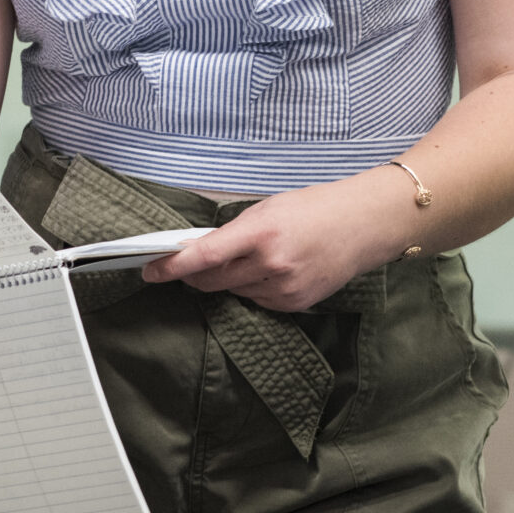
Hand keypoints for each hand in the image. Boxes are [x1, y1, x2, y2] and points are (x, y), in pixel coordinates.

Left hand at [141, 174, 405, 311]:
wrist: (363, 226)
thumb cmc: (315, 208)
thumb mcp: (268, 208)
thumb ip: (233, 231)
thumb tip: (199, 250)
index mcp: (260, 232)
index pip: (203, 256)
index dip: (171, 267)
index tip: (150, 271)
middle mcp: (270, 264)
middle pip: (212, 281)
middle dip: (193, 276)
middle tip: (187, 266)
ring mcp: (283, 288)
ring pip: (233, 293)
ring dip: (226, 280)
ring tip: (249, 258)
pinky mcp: (294, 304)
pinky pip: (257, 301)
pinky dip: (252, 289)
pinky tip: (269, 271)